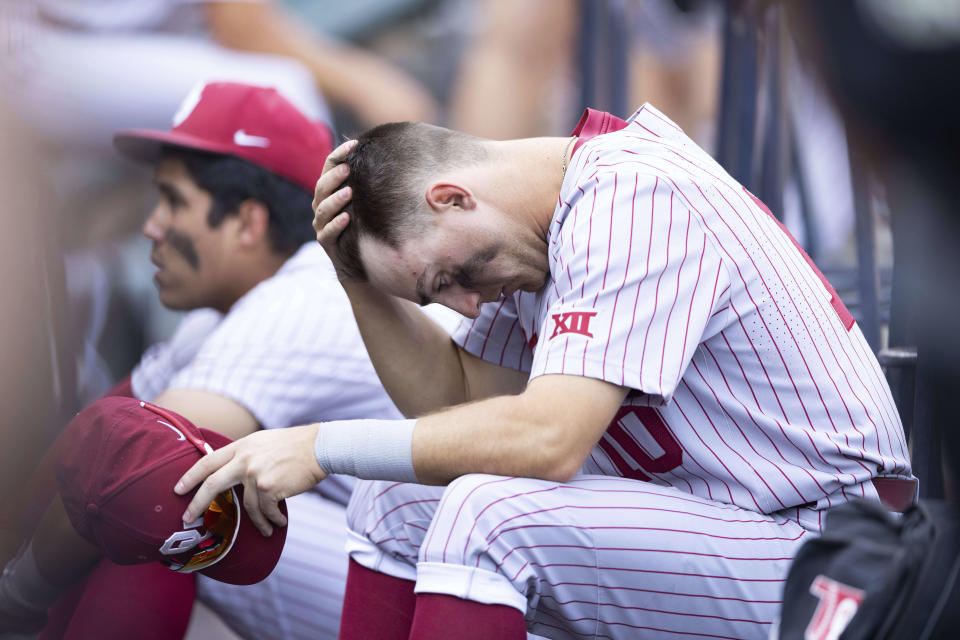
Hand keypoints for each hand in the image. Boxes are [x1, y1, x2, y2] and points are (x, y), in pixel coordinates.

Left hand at [175, 425, 325, 536]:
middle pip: (212, 483)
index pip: (208, 461)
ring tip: (266, 528)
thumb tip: (233, 472)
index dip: (190, 476)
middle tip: (187, 518)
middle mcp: (244, 459)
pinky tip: (279, 523)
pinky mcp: (269, 487)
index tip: (178, 489)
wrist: (321, 447)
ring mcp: (255, 473)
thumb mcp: (265, 442)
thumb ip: (247, 454)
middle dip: (197, 503)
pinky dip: (272, 520)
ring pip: (247, 506)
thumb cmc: (297, 446)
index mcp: (242, 446)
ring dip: (258, 521)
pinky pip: (265, 511)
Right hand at [312, 138, 357, 280]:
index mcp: (329, 190)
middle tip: (347, 169)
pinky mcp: (326, 243)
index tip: (354, 144)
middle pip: (322, 187)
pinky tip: (347, 218)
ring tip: (349, 192)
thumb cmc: (366, 223)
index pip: (328, 167)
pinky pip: (327, 233)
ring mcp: (321, 225)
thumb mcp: (367, 199)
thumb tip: (387, 152)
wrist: (361, 260)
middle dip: (334, 177)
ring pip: (322, 209)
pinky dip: (336, 225)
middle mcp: (321, 206)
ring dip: (335, 200)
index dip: (339, 155)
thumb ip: (368, 180)